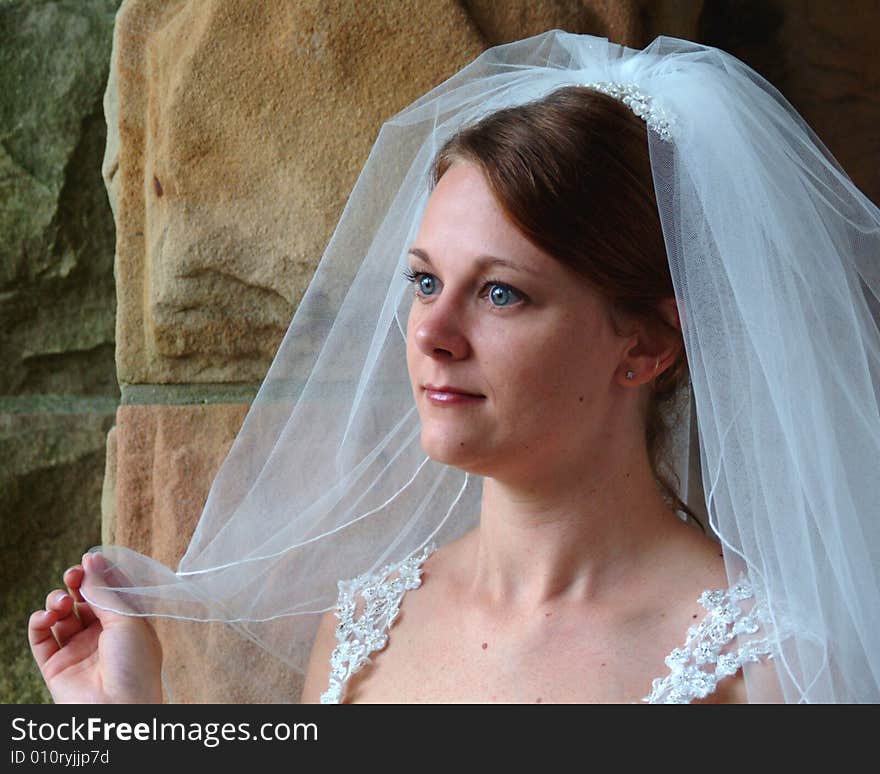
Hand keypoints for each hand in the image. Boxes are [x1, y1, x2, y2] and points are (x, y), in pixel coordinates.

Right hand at [28, 553, 162, 703]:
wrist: (118, 710)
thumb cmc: (135, 666)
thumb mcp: (128, 620)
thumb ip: (106, 591)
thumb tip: (92, 560)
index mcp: (129, 623)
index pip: (112, 591)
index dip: (100, 573)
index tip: (90, 557)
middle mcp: (104, 635)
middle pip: (84, 599)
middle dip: (76, 583)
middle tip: (72, 574)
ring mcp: (79, 650)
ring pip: (61, 615)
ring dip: (57, 601)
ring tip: (62, 603)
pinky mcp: (56, 665)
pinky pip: (41, 638)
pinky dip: (39, 622)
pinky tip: (46, 617)